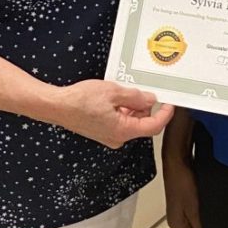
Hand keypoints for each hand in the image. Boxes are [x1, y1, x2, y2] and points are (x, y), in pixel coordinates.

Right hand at [52, 80, 174, 148]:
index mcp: (123, 130)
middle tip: (143, 90)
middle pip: (142, 124)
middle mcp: (117, 137)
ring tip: (123, 91)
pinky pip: (120, 121)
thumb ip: (136, 97)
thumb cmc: (80, 100)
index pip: (153, 127)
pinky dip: (122, 110)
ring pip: (131, 122)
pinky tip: (115, 97)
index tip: (170, 104)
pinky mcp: (102, 131)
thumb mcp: (113, 92)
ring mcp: (109, 136)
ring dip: (133, 107)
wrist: (57, 106)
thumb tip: (150, 100)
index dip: (165, 115)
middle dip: (146, 107)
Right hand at [163, 156, 205, 227]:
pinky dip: (203, 214)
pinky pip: (195, 213)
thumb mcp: (194, 208)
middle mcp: (177, 218)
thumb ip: (200, 227)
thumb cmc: (181, 180)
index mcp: (176, 224)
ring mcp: (180, 209)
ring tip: (216, 222)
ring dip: (204, 226)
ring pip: (195, 225)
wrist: (177, 159)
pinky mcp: (185, 199)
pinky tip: (210, 208)